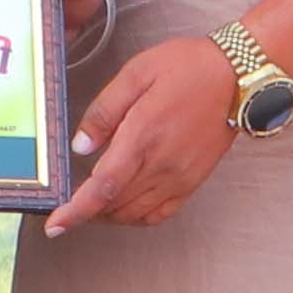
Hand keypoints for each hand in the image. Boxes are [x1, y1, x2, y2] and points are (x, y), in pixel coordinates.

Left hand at [53, 35, 245, 232]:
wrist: (237, 76)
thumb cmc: (187, 67)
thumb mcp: (136, 73)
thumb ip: (104, 111)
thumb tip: (81, 146)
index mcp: (143, 136)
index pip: (102, 186)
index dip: (76, 210)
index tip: (55, 224)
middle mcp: (162, 164)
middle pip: (114, 205)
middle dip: (84, 211)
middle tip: (66, 203)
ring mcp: (180, 177)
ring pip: (133, 213)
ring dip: (107, 214)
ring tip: (90, 202)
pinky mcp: (192, 181)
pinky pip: (159, 214)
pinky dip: (135, 217)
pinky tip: (123, 205)